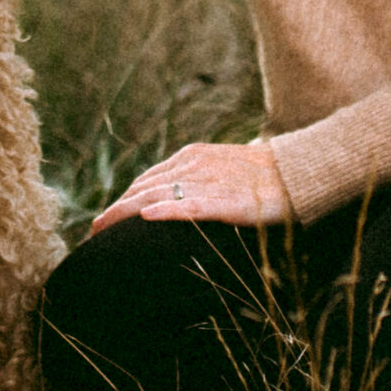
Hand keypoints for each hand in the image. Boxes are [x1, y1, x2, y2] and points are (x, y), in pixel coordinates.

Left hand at [89, 140, 293, 233]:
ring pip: (157, 194)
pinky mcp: (225, 200)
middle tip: (92, 233)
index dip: (122, 201)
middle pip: (143, 188)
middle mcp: (192, 164)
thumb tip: (171, 204)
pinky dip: (165, 209)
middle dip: (115, 210)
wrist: (297, 172)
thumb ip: (195, 183)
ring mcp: (207, 180)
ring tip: (103, 230)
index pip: (146, 181)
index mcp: (190, 157)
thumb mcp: (221, 172)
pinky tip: (146, 217)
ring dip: (125, 212)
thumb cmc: (261, 177)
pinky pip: (189, 204)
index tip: (102, 221)